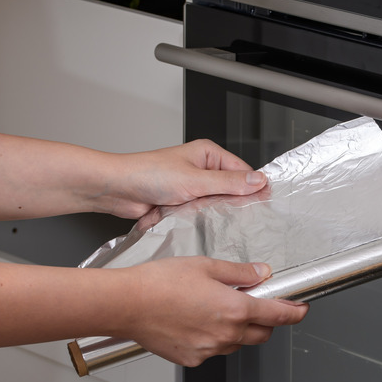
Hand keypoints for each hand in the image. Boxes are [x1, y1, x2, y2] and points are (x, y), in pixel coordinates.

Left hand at [99, 139, 267, 218]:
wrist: (116, 190)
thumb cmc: (147, 174)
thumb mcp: (194, 179)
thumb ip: (228, 182)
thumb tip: (258, 181)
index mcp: (208, 154)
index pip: (242, 171)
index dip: (253, 187)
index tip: (265, 203)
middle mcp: (202, 169)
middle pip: (231, 188)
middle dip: (234, 202)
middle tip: (245, 217)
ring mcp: (193, 187)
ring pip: (217, 204)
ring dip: (216, 213)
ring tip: (220, 221)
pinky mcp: (183, 204)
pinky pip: (202, 214)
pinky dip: (203, 221)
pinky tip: (205, 227)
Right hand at [121, 256, 308, 366]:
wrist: (126, 303)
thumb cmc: (160, 282)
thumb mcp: (207, 266)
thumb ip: (240, 272)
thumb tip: (261, 273)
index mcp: (235, 309)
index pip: (278, 315)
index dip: (294, 312)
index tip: (301, 308)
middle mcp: (226, 334)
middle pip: (263, 334)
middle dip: (266, 320)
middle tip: (257, 304)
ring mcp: (209, 350)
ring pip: (238, 344)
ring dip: (239, 330)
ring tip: (218, 309)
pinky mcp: (192, 359)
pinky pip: (213, 351)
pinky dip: (214, 339)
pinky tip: (198, 321)